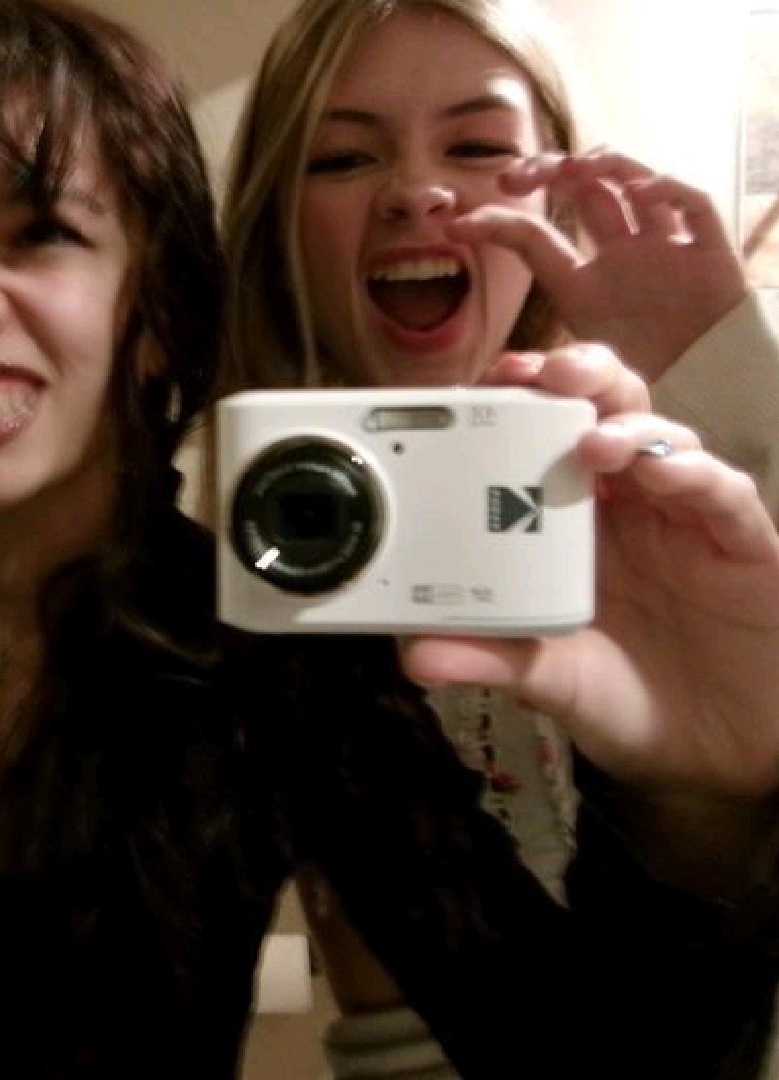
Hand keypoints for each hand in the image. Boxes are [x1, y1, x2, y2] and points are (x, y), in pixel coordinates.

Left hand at [399, 346, 778, 891]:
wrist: (714, 748)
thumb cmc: (627, 697)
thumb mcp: (549, 679)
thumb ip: (491, 659)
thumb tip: (413, 656)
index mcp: (569, 523)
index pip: (542, 441)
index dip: (517, 406)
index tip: (477, 388)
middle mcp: (624, 505)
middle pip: (601, 411)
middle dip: (571, 378)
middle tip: (534, 374)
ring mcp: (683, 517)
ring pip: (662, 436)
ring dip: (625, 422)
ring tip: (590, 437)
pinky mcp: (741, 543)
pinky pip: (723, 495)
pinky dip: (693, 474)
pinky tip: (662, 472)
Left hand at [448, 149, 748, 380]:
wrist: (707, 394)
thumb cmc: (644, 384)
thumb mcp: (582, 373)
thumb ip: (547, 368)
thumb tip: (498, 373)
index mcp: (580, 282)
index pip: (534, 238)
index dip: (497, 225)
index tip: (458, 224)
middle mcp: (617, 254)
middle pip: (581, 192)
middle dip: (548, 172)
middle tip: (516, 176)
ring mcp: (659, 245)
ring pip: (630, 183)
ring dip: (601, 166)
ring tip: (573, 169)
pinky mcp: (704, 248)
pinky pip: (689, 204)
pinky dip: (666, 188)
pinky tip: (641, 189)